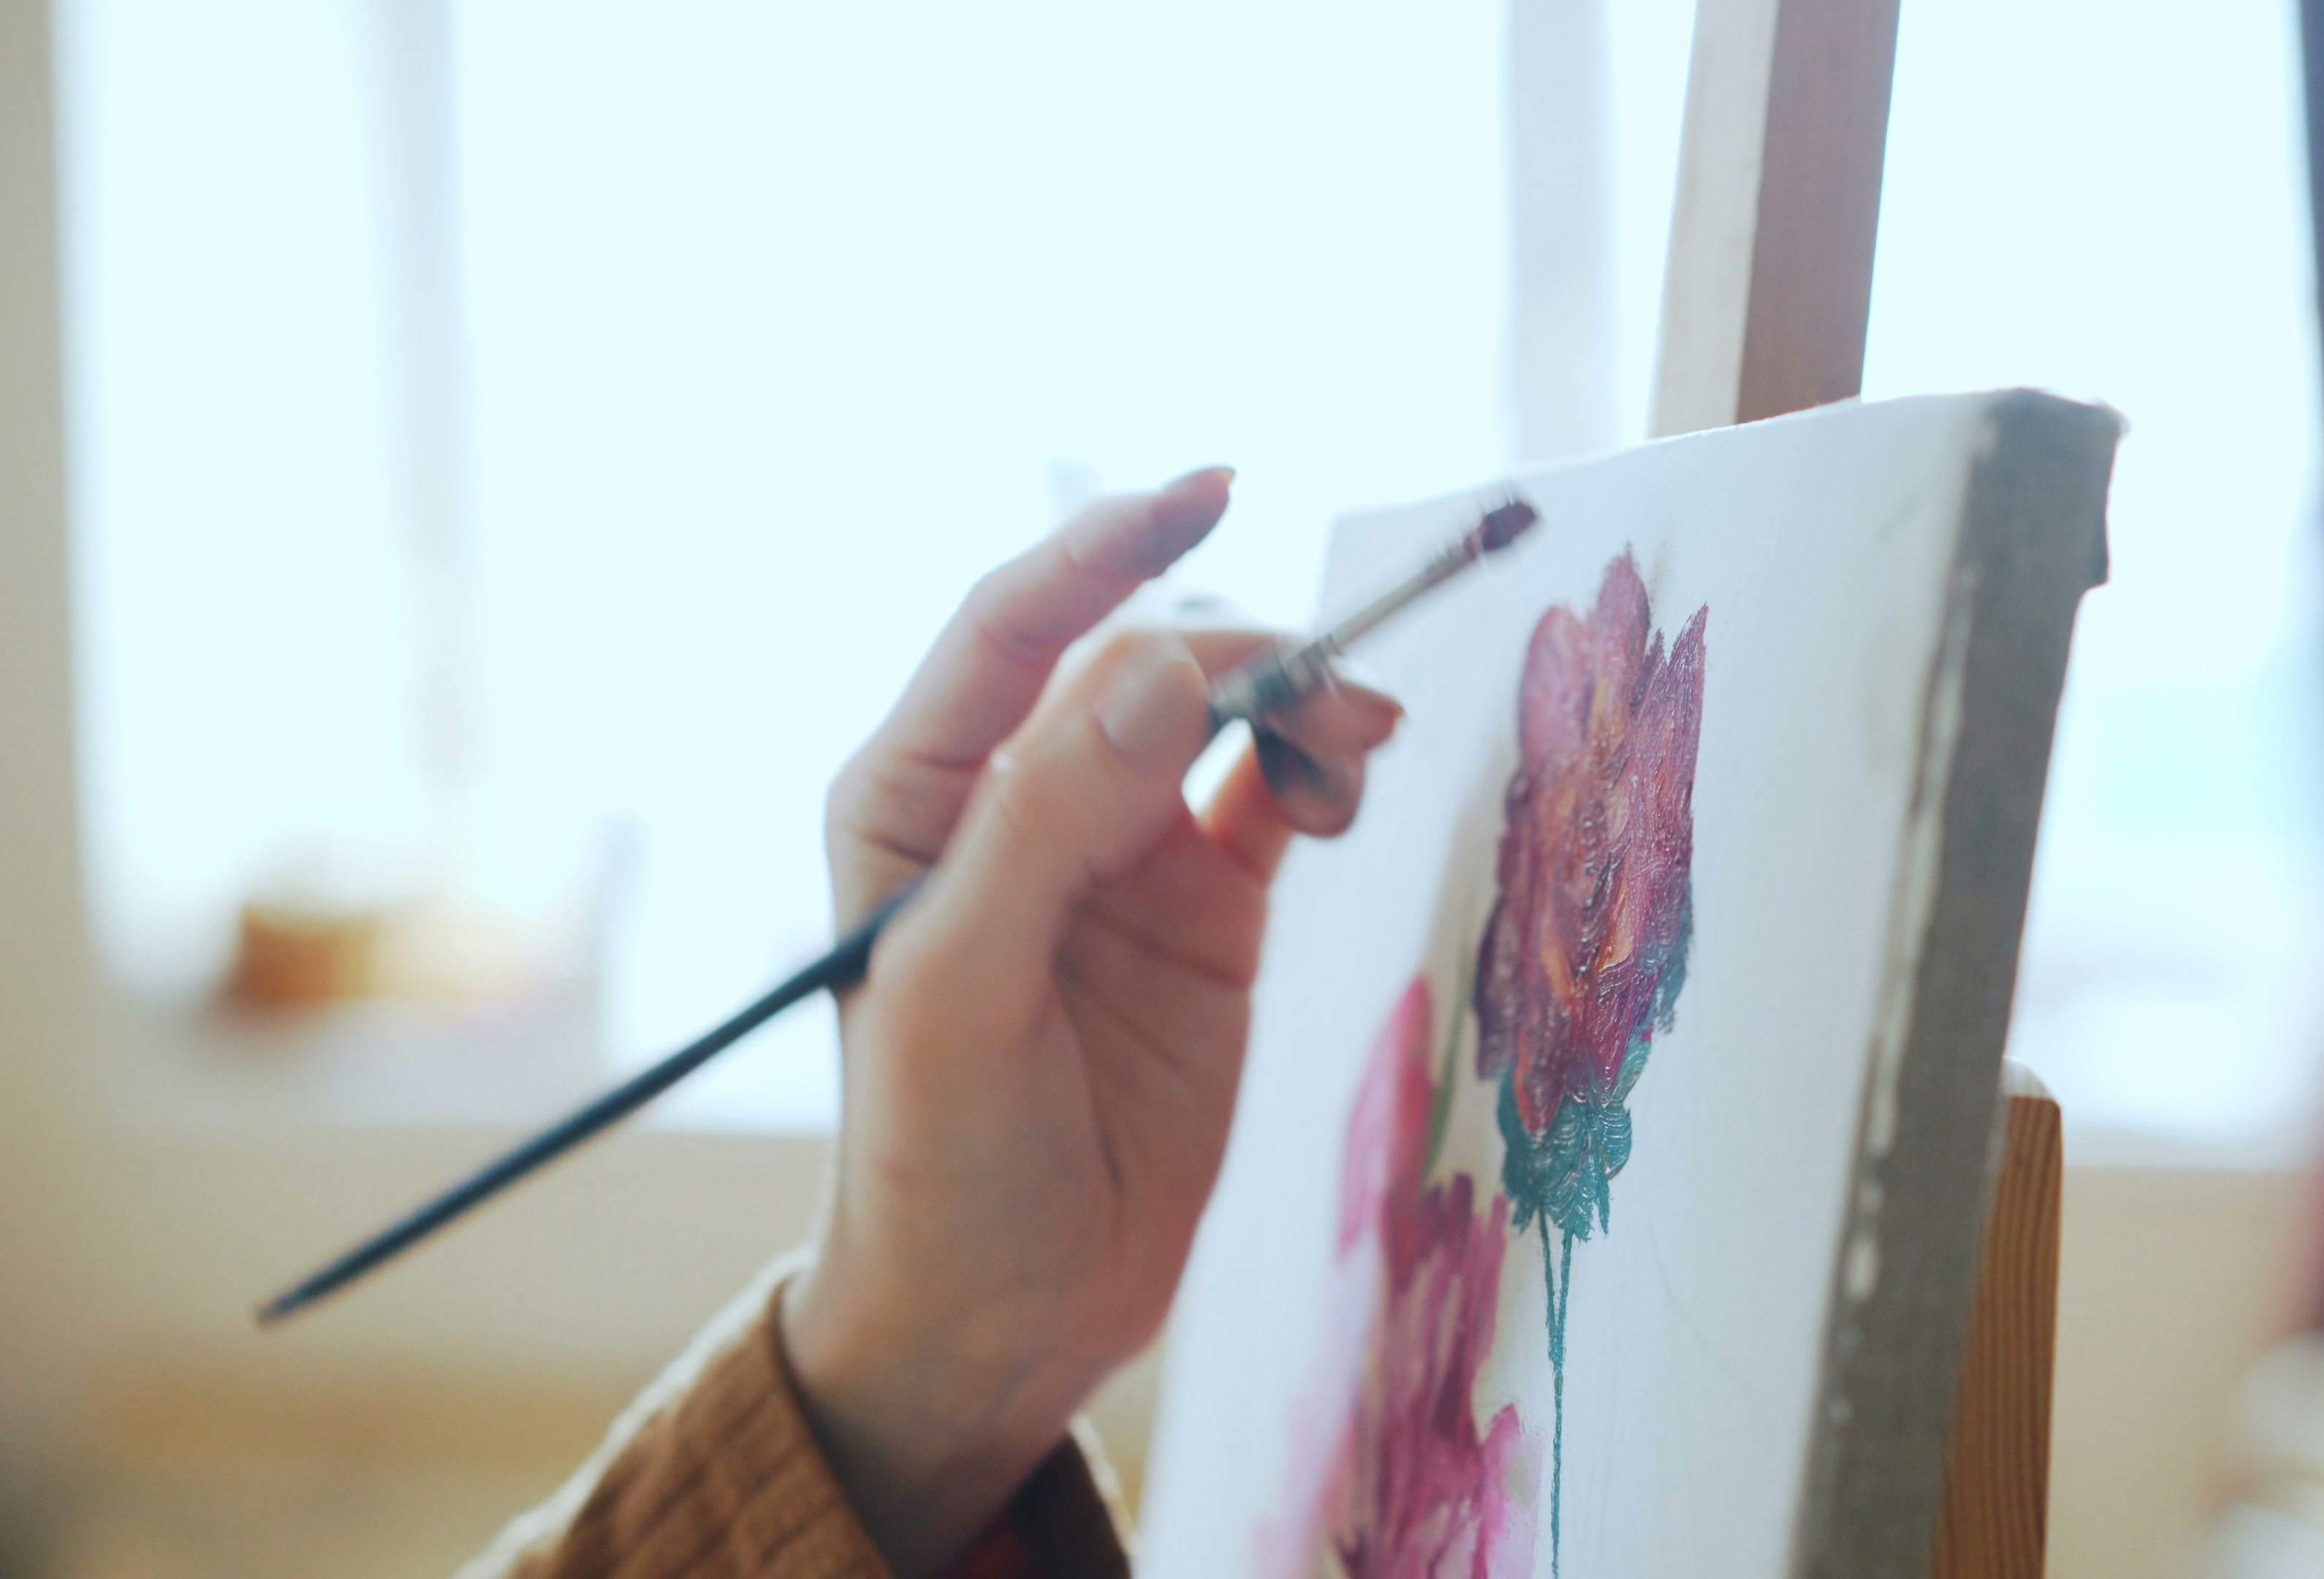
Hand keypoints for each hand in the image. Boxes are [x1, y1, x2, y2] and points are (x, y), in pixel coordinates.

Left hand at [779, 468, 1401, 1571]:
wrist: (1000, 1317)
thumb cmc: (937, 1163)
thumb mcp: (963, 992)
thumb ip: (1049, 822)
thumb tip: (1161, 666)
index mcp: (918, 797)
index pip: (1018, 624)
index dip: (1110, 544)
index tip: (1213, 489)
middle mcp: (1018, 802)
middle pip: (1145, 661)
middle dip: (1242, 653)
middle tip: (1334, 705)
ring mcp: (1117, 853)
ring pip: (1225, 716)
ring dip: (1298, 705)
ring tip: (1354, 755)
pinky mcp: (1200, 914)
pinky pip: (1273, 795)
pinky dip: (1318, 770)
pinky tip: (1338, 798)